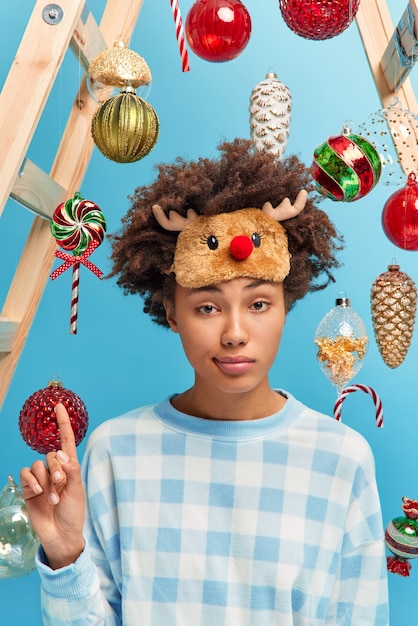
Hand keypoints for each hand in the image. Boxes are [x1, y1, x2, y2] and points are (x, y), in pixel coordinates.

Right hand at [20, 403, 85, 568]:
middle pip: (51, 453)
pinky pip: (26, 473)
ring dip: (45, 479)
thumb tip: (60, 453)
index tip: (59, 406)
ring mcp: (41, 479)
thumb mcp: (78, 490)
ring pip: (38, 464)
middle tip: (60, 484)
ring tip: (53, 497)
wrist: (61, 534)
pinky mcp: (28, 488)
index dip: (63, 423)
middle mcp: (55, 470)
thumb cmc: (74, 513)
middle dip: (56, 467)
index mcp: (70, 467)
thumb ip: (71, 470)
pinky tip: (38, 493)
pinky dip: (32, 482)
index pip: (66, 440)